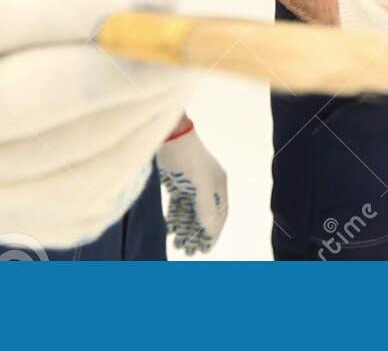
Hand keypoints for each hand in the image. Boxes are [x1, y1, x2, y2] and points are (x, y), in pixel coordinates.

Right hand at [0, 0, 191, 248]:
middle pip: (24, 102)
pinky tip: (152, 120)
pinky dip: (134, 157)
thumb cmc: (17, 41)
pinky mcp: (5, 226)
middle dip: (120, 75)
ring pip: (69, 163)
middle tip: (184, 55)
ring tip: (180, 81)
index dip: (77, 5)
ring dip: (143, 119)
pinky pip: (87, 200)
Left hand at [157, 118, 227, 254]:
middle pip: (204, 215)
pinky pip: (178, 205)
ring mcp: (191, 184)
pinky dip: (176, 218)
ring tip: (178, 245)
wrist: (168, 136)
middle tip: (190, 252)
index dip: (213, 233)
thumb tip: (209, 230)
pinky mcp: (176, 182)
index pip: (219, 214)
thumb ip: (205, 208)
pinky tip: (171, 230)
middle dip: (197, 234)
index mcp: (218, 185)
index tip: (205, 250)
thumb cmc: (186, 158)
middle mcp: (207, 185)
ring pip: (190, 212)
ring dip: (185, 228)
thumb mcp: (198, 185)